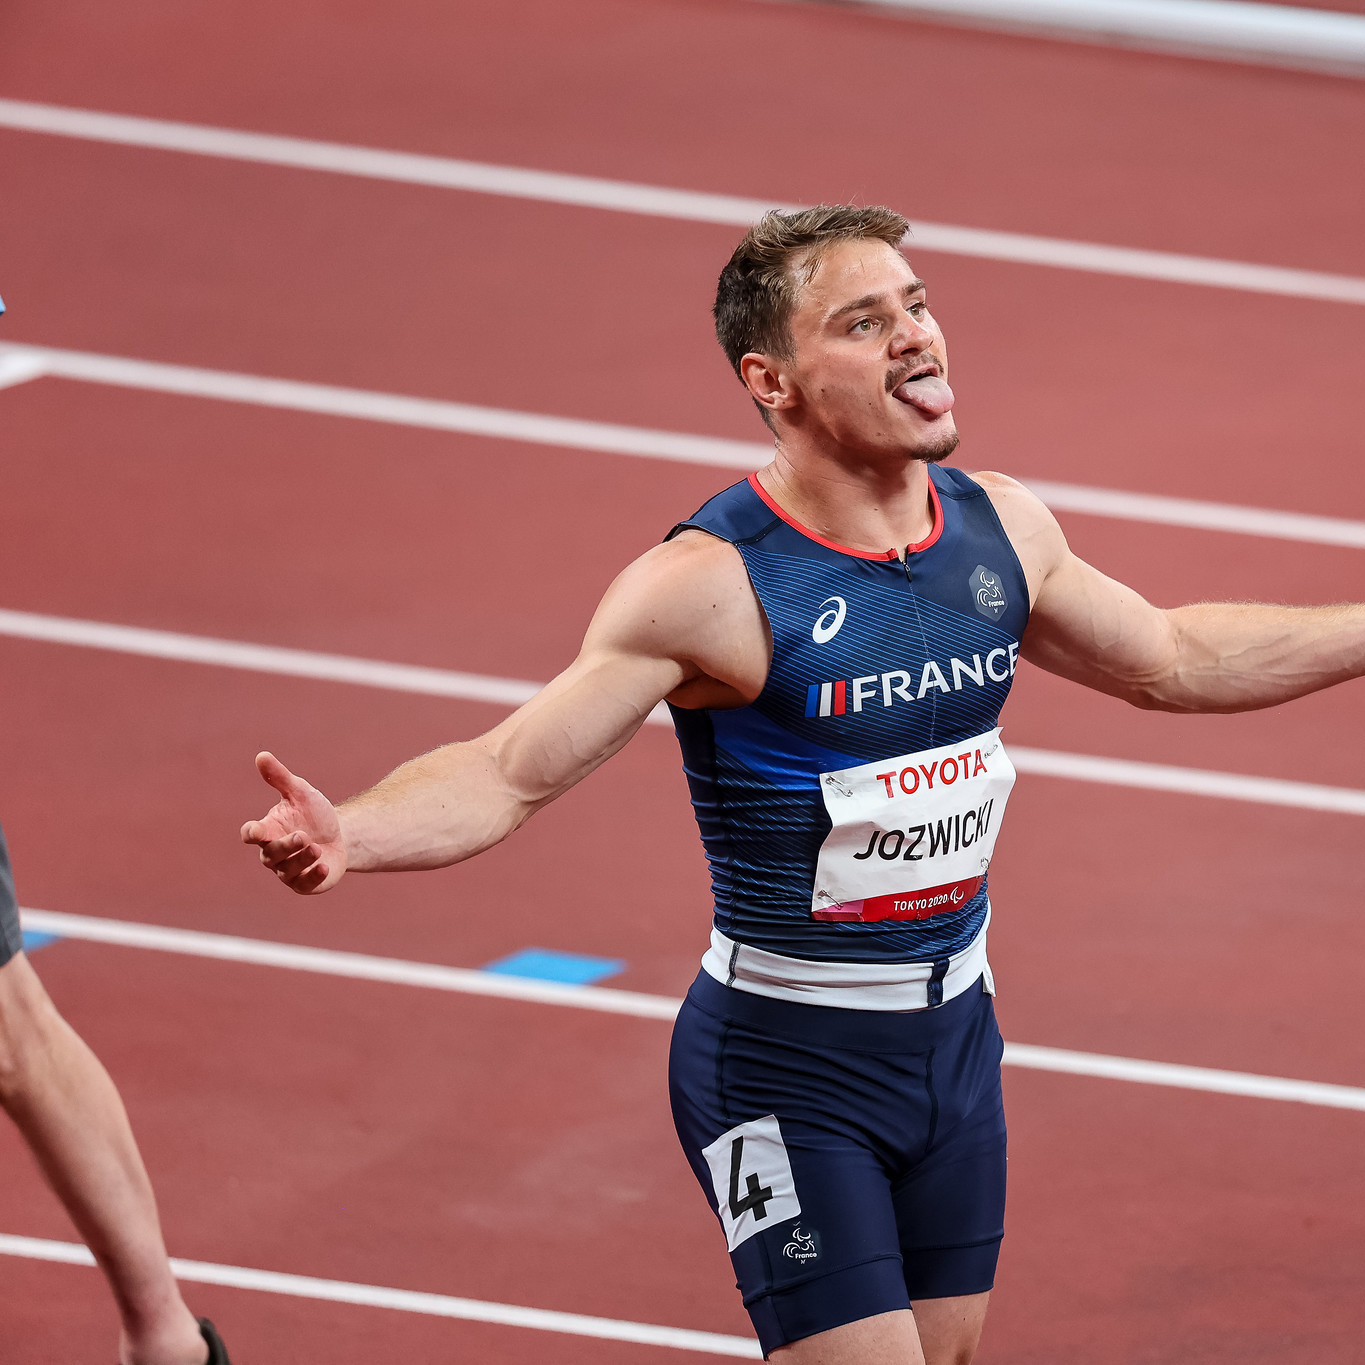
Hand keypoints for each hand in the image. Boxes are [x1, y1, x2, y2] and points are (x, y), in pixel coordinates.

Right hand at [241, 752, 345, 893]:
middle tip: (303, 836)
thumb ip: (280, 777)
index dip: (251, 833)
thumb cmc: (313, 813)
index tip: (254, 831)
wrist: (340, 835)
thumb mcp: (300, 792)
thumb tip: (262, 755)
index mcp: (268, 830)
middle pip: (270, 854)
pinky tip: (324, 866)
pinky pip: (305, 884)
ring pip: (288, 870)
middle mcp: (274, 853)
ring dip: (302, 859)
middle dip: (286, 846)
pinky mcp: (305, 883)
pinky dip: (313, 877)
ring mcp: (288, 870)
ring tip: (317, 847)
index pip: (251, 834)